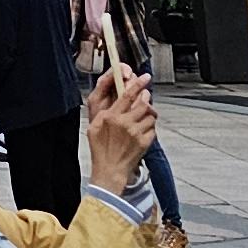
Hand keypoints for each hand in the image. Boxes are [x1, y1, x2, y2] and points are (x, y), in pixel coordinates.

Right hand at [86, 63, 155, 191]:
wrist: (109, 170)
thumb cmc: (100, 148)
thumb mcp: (94, 126)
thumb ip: (104, 111)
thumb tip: (115, 99)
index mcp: (111, 116)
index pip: (127, 95)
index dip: (138, 83)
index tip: (145, 77)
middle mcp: (125, 123)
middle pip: (143, 103)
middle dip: (146, 98)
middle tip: (145, 97)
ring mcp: (136, 133)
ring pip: (150, 115)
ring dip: (149, 114)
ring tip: (143, 117)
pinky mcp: (144, 142)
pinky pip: (153, 128)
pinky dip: (150, 128)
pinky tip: (142, 131)